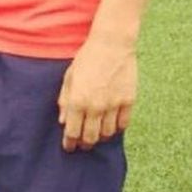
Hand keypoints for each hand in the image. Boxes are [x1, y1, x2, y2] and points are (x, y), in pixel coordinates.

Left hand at [57, 38, 136, 152]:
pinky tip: (112, 125)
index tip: (69, 147)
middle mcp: (96, 106)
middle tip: (83, 145)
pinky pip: (123, 124)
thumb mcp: (69, 77)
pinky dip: (117, 128)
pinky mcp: (129, 101)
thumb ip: (65, 100)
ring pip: (108, 133)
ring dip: (101, 137)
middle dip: (85, 144)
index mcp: (78, 100)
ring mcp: (114, 105)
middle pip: (90, 137)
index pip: (72, 132)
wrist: (112, 44)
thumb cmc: (87, 58)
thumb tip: (63, 121)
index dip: (70, 143)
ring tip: (97, 134)